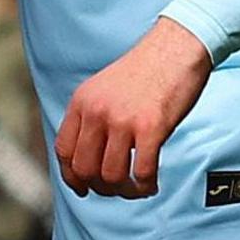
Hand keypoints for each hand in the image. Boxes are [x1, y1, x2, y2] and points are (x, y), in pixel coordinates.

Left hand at [54, 18, 211, 198]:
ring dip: (124, 190)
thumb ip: (92, 117)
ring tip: (136, 187)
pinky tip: (151, 184)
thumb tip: (89, 154)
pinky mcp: (151, 127)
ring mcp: (123, 120)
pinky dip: (145, 186)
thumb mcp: (103, 89)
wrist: (175, 48)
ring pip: (111, 176)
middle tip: (116, 189)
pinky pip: (142, 172)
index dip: (71, 175)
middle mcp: (97, 112)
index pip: (64, 150)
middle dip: (99, 187)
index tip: (83, 188)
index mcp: (82, 102)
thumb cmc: (145, 72)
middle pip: (84, 168)